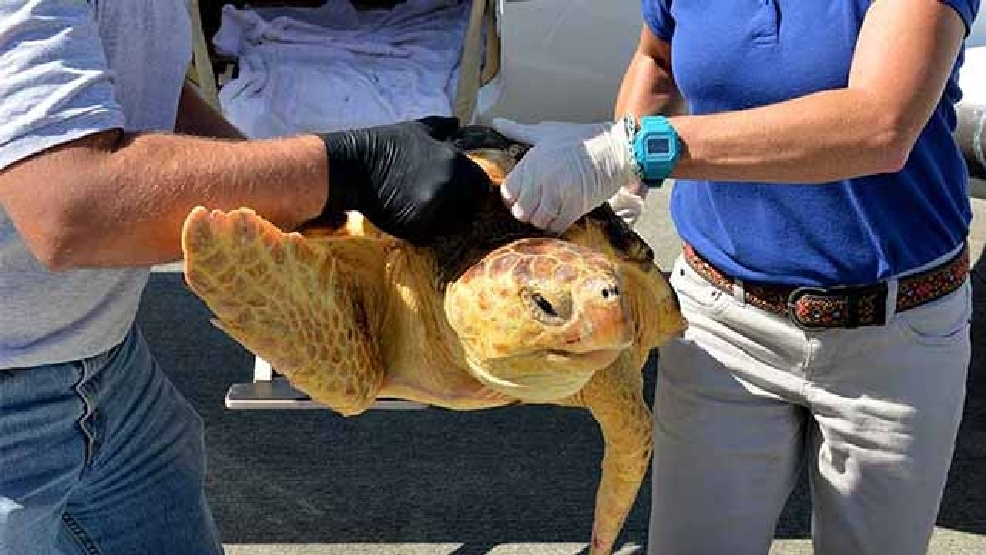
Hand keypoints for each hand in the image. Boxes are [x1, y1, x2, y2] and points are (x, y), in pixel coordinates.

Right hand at [314, 116, 490, 242]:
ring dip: (444, 224)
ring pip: (453, 225)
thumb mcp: (416, 129)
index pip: (481, 186)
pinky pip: (431, 236)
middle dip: (461, 211)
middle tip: (442, 210)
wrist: (354, 166)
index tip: (461, 195)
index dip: (473, 193)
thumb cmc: (384, 145)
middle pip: (471, 209)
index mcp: (455, 161)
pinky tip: (410, 220)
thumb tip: (457, 122)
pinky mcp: (417, 225)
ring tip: (425, 215)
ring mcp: (435, 206)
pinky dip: (425, 233)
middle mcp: (450, 184)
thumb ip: (441, 127)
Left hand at [490, 118, 638, 232]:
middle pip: (521, 211)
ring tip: (552, 211)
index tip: (522, 197)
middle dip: (527, 212)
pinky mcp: (576, 206)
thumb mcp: (546, 132)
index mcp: (531, 162)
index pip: (508, 193)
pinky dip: (558, 226)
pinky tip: (563, 216)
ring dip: (543, 220)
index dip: (513, 198)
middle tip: (538, 207)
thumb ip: (518, 131)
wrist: (616, 147)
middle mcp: (542, 178)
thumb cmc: (580, 138)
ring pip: (538, 221)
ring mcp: (559, 193)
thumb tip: (496, 123)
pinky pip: (557, 227)